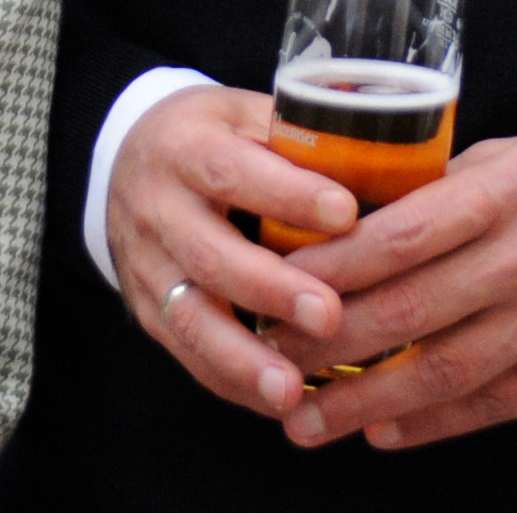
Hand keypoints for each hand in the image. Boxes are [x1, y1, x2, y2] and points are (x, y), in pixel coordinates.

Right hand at [106, 85, 356, 419]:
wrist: (125, 161)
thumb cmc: (211, 136)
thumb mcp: (244, 114)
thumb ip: (300, 139)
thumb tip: (390, 165)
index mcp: (184, 146)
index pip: (232, 170)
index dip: (287, 194)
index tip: (346, 213)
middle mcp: (156, 207)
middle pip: (208, 254)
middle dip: (270, 290)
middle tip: (329, 315)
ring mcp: (145, 265)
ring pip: (189, 317)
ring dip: (242, 358)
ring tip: (291, 390)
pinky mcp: (147, 310)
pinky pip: (187, 353)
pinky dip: (232, 382)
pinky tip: (278, 402)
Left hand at [270, 125, 516, 450]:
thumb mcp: (514, 158)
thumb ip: (439, 190)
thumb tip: (352, 218)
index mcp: (502, 193)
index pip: (397, 236)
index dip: (330, 270)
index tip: (271, 284)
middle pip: (409, 311)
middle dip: (327, 344)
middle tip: (265, 362)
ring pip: (444, 371)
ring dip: (366, 402)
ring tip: (305, 421)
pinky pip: (495, 404)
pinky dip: (434, 424)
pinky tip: (383, 433)